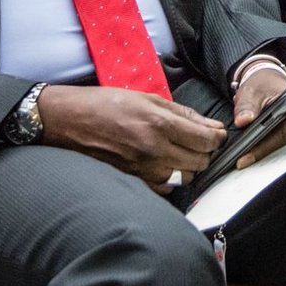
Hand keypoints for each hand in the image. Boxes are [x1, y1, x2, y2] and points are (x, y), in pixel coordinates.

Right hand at [37, 85, 225, 192]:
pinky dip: (171, 177)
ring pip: (185, 176)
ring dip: (189, 165)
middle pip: (200, 161)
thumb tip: (210, 126)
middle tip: (199, 140)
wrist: (69, 121)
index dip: (217, 137)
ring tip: (180, 151)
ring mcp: (143, 169)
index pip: (206, 140)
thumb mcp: (147, 98)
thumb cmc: (106, 104)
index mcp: (159, 123)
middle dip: (205, 151)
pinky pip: (166, 188)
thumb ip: (183, 113)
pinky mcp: (133, 181)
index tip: (216, 133)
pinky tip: (163, 163)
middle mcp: (153, 149)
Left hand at [230, 67, 285, 168]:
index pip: (283, 134)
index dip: (262, 148)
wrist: (269, 82)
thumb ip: (247, 106)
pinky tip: (258, 156)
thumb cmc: (264, 85)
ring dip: (270, 155)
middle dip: (266, 156)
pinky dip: (274, 152)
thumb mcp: (252, 91)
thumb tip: (243, 121)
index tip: (244, 158)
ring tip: (249, 160)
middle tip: (244, 163)